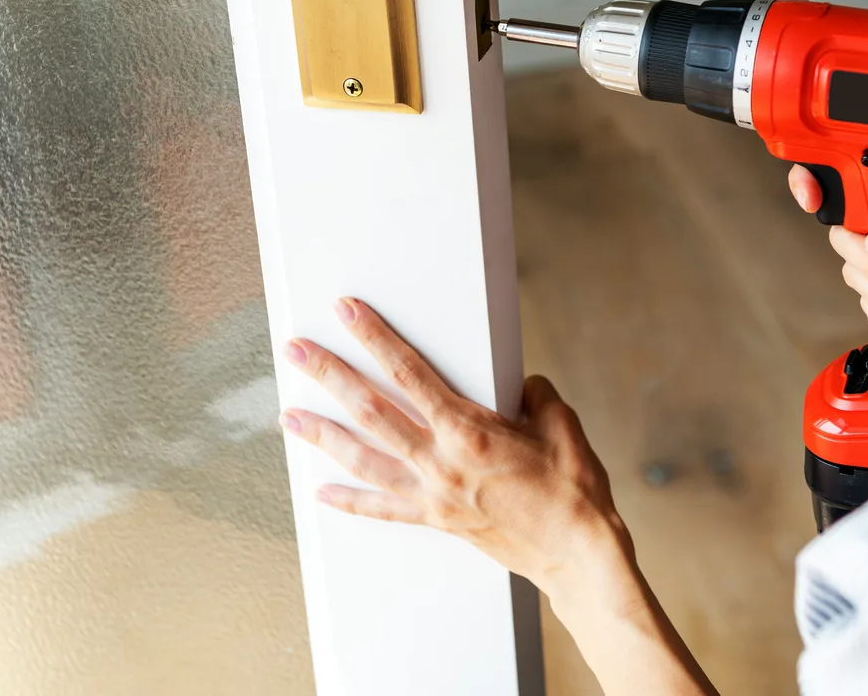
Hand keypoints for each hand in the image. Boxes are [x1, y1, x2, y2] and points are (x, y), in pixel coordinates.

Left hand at [279, 298, 633, 606]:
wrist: (577, 553)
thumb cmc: (573, 489)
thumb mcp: (559, 423)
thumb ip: (531, 394)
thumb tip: (518, 386)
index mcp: (468, 430)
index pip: (408, 371)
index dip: (374, 337)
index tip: (348, 312)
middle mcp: (440, 461)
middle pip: (371, 410)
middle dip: (330, 375)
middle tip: (296, 351)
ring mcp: (433, 494)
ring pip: (364, 458)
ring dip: (323, 435)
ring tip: (290, 415)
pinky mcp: (437, 520)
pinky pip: (383, 509)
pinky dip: (350, 500)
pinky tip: (323, 491)